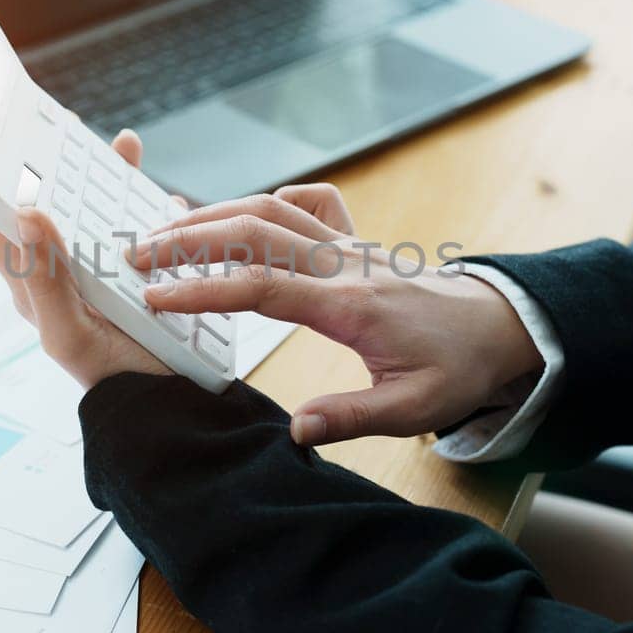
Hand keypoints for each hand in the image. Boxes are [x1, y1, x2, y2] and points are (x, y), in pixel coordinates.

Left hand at [0, 129, 171, 389]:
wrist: (162, 402)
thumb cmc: (105, 374)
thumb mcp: (67, 331)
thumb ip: (43, 277)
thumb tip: (25, 213)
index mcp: (30, 281)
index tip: (4, 141)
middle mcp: (61, 268)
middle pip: (52, 203)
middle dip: (59, 165)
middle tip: (70, 129)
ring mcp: (100, 269)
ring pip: (98, 208)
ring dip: (112, 177)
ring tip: (126, 147)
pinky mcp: (137, 272)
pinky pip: (141, 228)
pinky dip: (152, 207)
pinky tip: (168, 200)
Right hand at [130, 185, 543, 445]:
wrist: (497, 326)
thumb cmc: (456, 368)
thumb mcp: (414, 409)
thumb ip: (352, 417)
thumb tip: (294, 431)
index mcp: (350, 305)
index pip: (261, 287)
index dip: (203, 290)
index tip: (154, 297)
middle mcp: (344, 262)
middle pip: (254, 228)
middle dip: (189, 238)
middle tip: (135, 256)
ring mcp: (349, 244)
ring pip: (271, 207)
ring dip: (213, 214)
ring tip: (161, 232)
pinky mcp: (353, 240)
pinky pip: (307, 201)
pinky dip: (268, 201)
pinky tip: (239, 219)